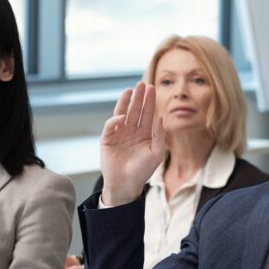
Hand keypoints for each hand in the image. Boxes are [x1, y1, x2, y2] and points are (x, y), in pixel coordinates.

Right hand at [99, 82, 165, 206]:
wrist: (126, 184)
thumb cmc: (143, 171)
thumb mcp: (156, 153)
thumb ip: (159, 135)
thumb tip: (160, 116)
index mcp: (145, 133)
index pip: (148, 113)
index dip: (150, 101)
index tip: (152, 88)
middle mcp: (132, 130)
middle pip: (136, 110)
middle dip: (139, 97)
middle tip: (142, 83)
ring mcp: (119, 133)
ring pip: (123, 113)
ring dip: (126, 102)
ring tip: (131, 90)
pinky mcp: (107, 139)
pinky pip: (111, 126)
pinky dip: (115, 121)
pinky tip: (122, 116)